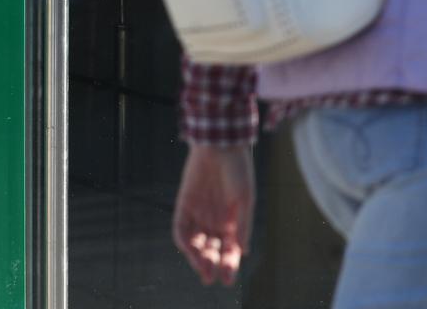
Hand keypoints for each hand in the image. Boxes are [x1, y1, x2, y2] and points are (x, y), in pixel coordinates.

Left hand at [173, 144, 254, 285]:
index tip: (228, 280)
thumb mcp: (245, 198)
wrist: (220, 146)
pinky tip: (189, 249)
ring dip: (197, 257)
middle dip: (211, 264)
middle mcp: (215, 220)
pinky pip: (181, 229)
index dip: (229, 264)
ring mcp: (199, 214)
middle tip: (210, 277)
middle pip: (211, 249)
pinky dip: (185, 241)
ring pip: (196, 243)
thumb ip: (242, 225)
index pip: (230, 249)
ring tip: (201, 268)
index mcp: (233, 220)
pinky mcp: (184, 206)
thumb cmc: (239, 170)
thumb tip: (243, 251)